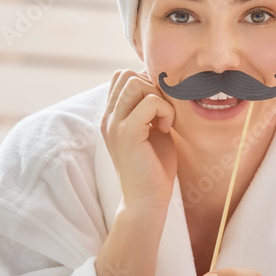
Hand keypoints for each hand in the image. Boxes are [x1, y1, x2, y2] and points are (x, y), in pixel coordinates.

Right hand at [101, 69, 176, 210]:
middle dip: (152, 86)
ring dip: (158, 97)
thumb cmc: (154, 168)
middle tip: (162, 113)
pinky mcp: (127, 133)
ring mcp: (114, 124)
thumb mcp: (153, 130)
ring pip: (136, 82)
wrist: (147, 201)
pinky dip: (165, 111)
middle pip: (126, 74)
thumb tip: (164, 85)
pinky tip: (166, 129)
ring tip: (164, 121)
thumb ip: (152, 108)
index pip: (121, 77)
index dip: (146, 83)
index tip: (159, 107)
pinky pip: (150, 101)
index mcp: (112, 116)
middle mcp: (109, 117)